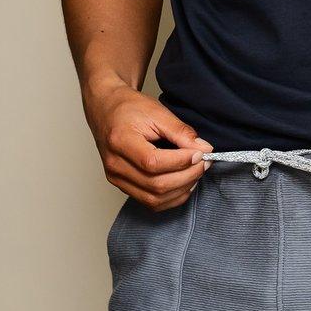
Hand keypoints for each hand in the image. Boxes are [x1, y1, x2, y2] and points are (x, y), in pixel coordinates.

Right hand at [84, 81, 213, 212]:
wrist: (106, 109)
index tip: (200, 153)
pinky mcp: (122, 185)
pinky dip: (171, 198)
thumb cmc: (128, 108)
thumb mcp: (157, 111)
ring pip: (154, 199)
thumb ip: (181, 132)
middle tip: (204, 162)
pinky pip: (149, 202)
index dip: (181, 162)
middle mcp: (115, 165)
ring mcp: (116, 178)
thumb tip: (203, 149)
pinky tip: (184, 184)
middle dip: (187, 176)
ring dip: (181, 189)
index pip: (153, 163)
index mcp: (120, 141)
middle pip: (155, 185)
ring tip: (196, 172)